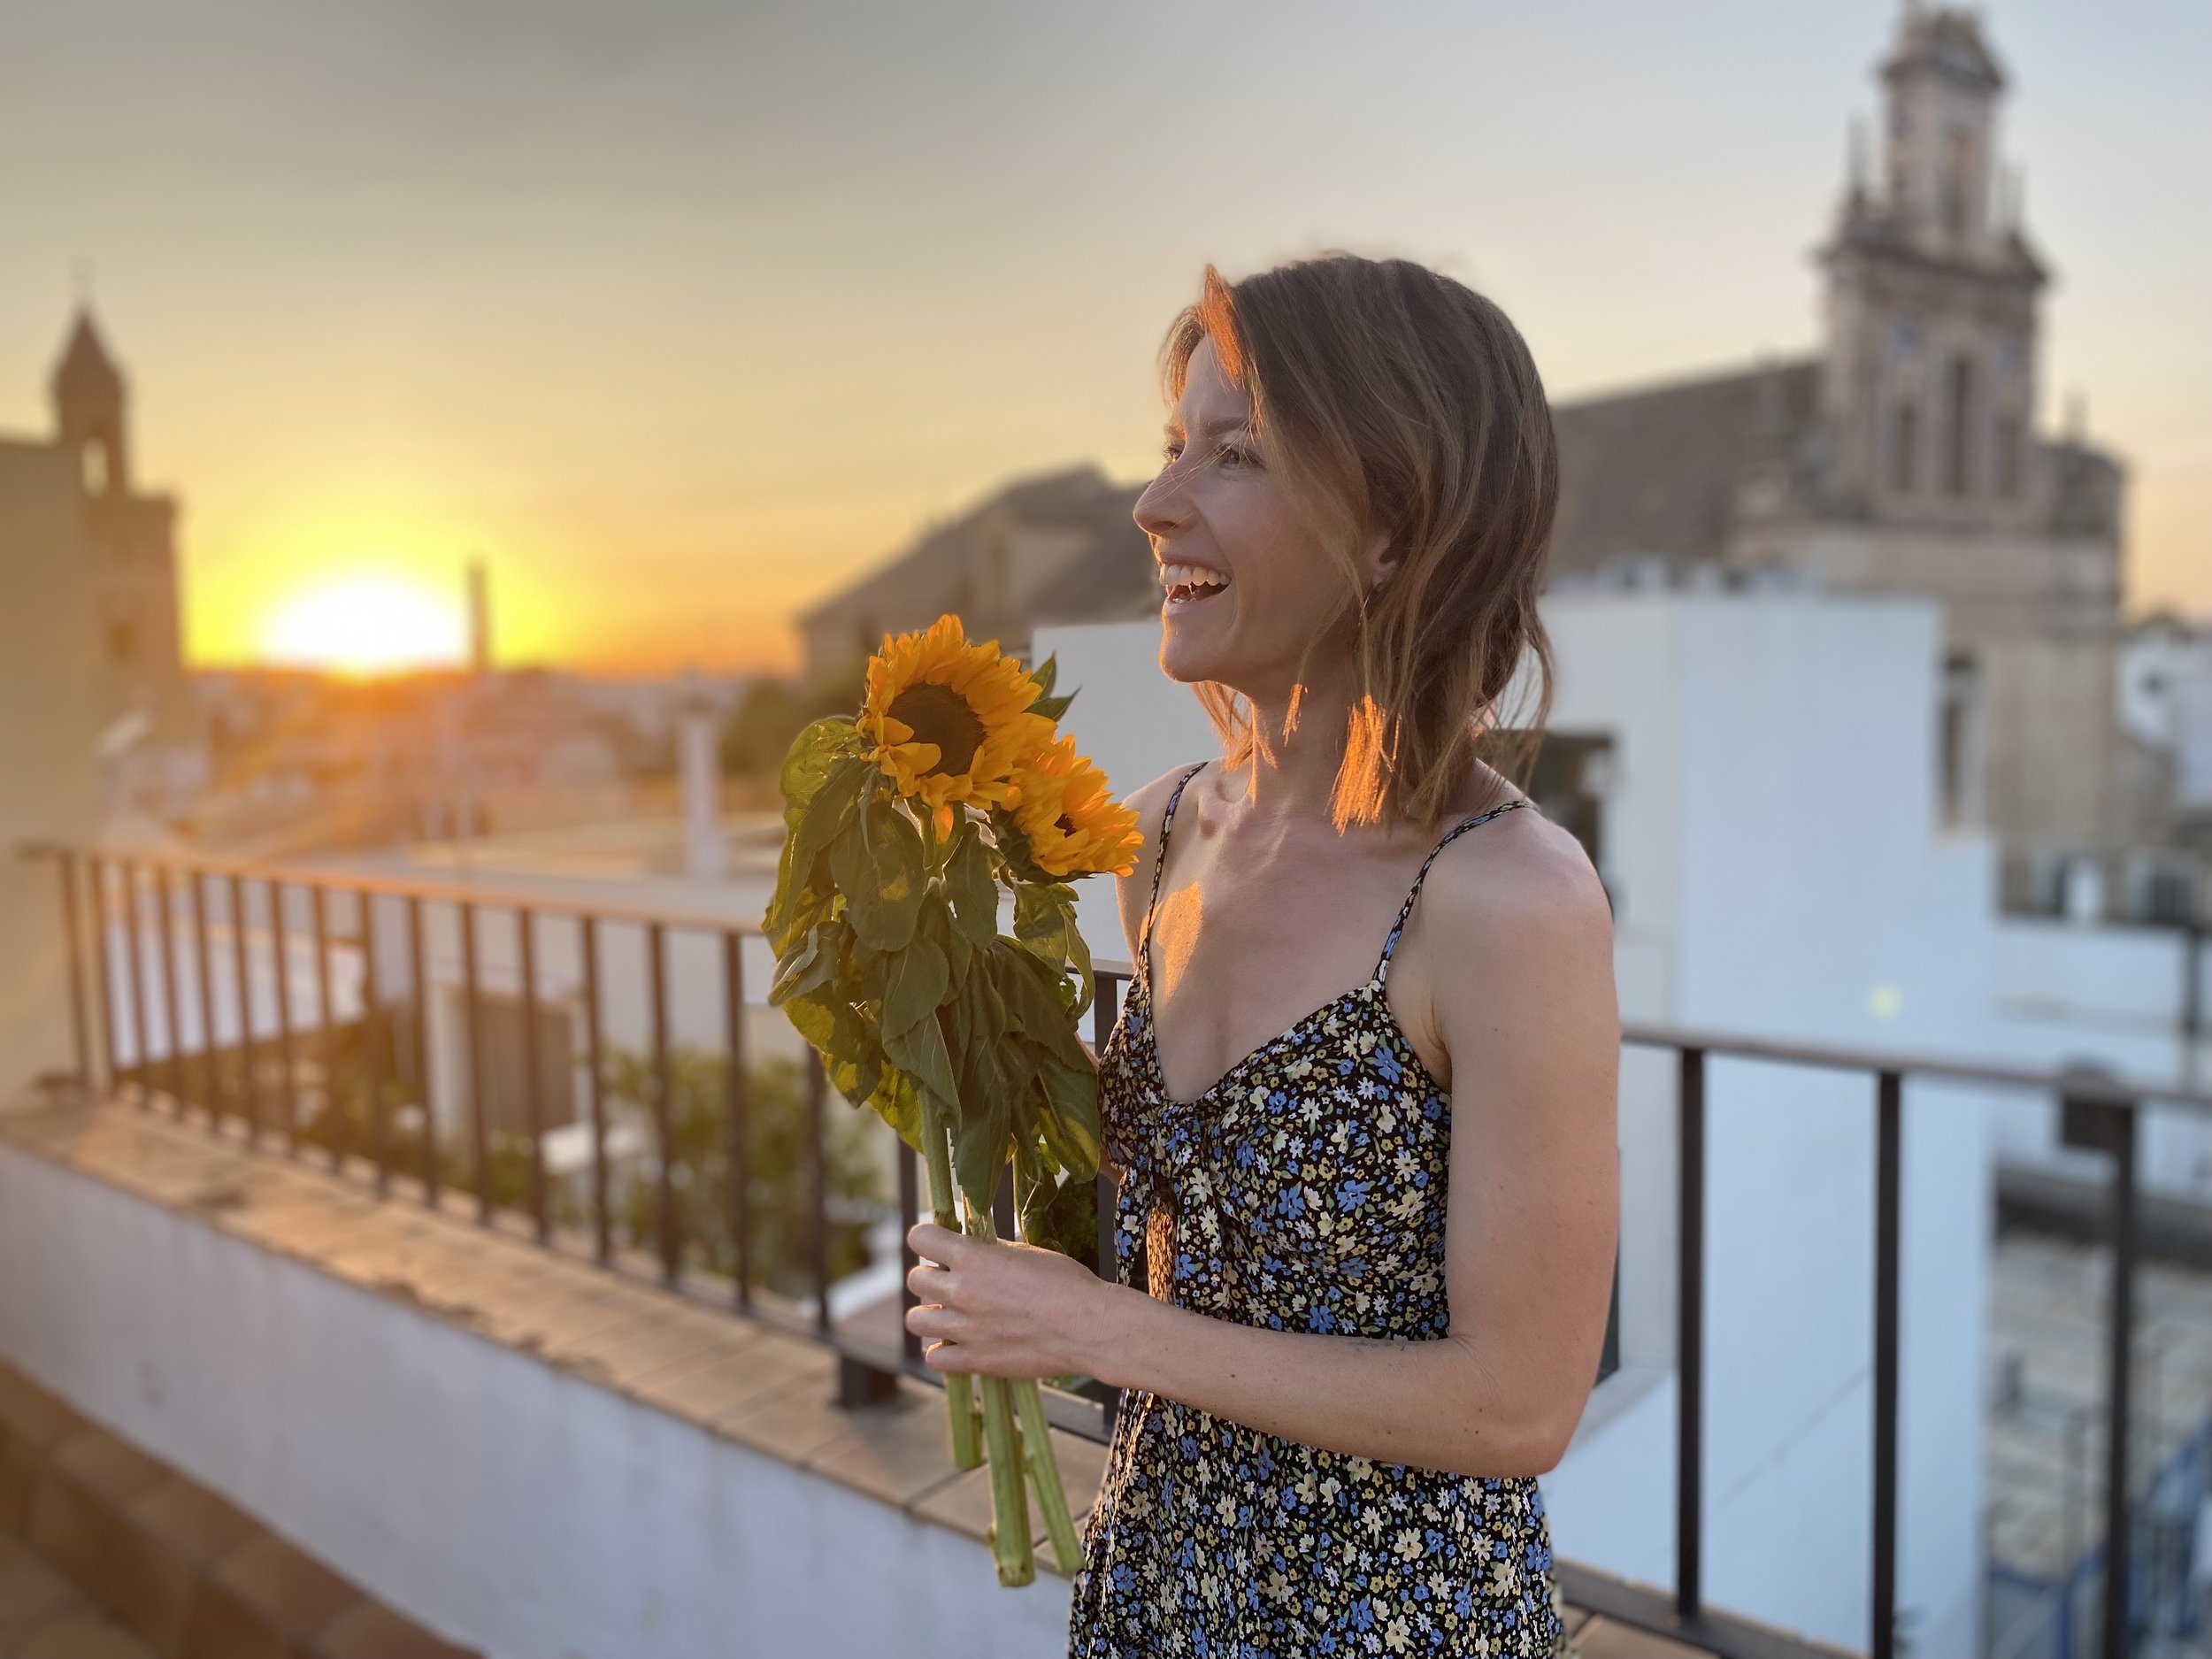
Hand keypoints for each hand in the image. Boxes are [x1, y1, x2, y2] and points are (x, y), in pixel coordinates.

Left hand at [904, 1221, 1112, 1379]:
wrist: (1089, 1327)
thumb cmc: (1066, 1283)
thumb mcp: (1026, 1252)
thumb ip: (990, 1251)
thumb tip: (970, 1248)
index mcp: (973, 1257)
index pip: (919, 1238)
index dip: (928, 1239)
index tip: (938, 1245)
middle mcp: (961, 1291)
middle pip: (915, 1279)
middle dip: (931, 1277)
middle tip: (952, 1282)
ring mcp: (965, 1329)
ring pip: (915, 1320)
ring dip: (931, 1314)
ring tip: (952, 1315)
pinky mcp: (975, 1360)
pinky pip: (933, 1358)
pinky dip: (943, 1351)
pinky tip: (961, 1343)